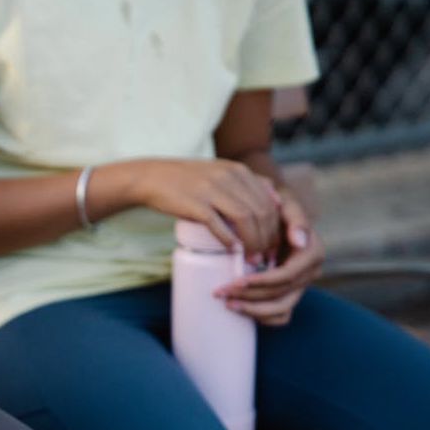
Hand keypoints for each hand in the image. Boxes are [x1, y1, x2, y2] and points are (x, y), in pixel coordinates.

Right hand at [131, 159, 281, 254]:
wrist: (153, 177)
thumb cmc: (188, 180)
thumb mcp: (221, 172)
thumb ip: (246, 183)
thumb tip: (275, 199)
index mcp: (239, 171)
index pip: (269, 202)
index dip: (276, 228)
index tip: (273, 246)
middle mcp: (229, 178)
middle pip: (261, 212)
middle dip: (268, 238)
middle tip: (264, 256)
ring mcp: (212, 190)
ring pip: (246, 218)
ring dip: (253, 242)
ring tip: (252, 258)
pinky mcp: (195, 204)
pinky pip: (219, 224)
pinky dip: (229, 239)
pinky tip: (233, 250)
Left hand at [216, 188, 324, 326]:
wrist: (271, 212)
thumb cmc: (274, 206)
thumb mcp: (285, 203)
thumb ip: (295, 217)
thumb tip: (300, 241)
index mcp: (312, 252)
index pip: (287, 276)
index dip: (261, 282)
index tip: (235, 282)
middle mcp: (310, 272)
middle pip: (280, 294)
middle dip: (249, 296)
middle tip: (220, 292)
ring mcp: (300, 286)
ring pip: (281, 309)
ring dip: (253, 310)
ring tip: (227, 304)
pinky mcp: (290, 294)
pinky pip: (281, 316)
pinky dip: (263, 318)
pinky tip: (241, 310)